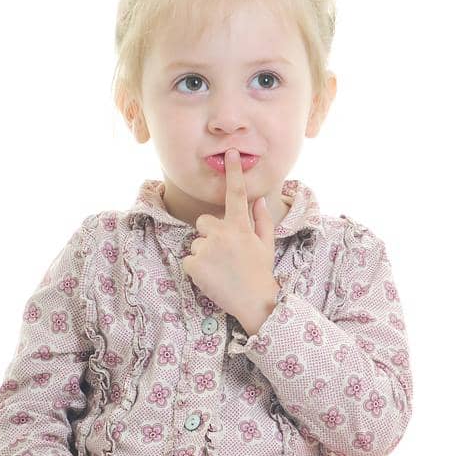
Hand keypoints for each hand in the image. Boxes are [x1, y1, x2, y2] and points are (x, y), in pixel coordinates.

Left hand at [180, 147, 278, 332]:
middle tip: (223, 254)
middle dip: (209, 234)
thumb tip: (258, 201)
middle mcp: (222, 233)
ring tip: (220, 270)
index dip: (233, 172)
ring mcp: (206, 248)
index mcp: (240, 226)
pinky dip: (196, 270)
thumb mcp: (266, 245)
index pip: (236, 193)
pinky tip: (211, 278)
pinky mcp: (194, 264)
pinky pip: (188, 260)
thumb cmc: (260, 274)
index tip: (230, 153)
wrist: (254, 302)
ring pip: (196, 244)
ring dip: (204, 255)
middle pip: (203, 222)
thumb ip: (262, 221)